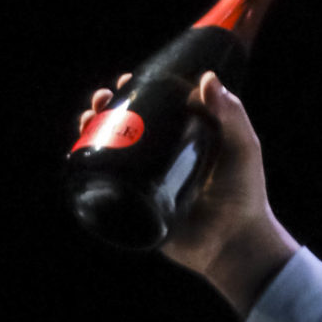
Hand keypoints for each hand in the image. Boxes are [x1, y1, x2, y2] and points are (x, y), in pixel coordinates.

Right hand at [74, 72, 296, 313]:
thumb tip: (207, 78)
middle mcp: (161, 160)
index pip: (155, 109)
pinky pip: (106, 189)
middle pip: (126, 128)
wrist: (236, 243)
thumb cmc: (246, 194)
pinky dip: (88, 170)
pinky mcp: (136, 209)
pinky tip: (76, 154)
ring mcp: (146, 184)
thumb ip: (231, 114)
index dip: (137, 92)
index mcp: (183, 141)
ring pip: (112, 154)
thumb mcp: (243, 147)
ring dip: (92, 132)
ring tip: (88, 119)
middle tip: (102, 99)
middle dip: (106, 109)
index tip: (127, 80)